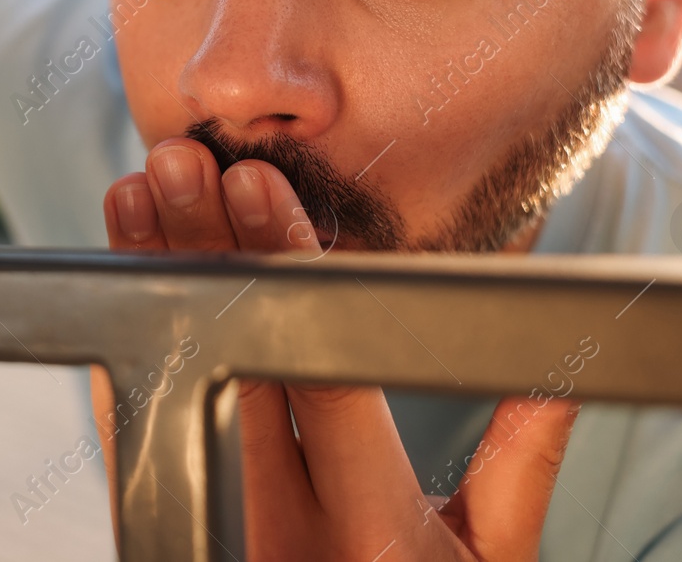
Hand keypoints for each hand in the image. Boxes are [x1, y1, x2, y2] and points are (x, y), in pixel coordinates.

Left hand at [95, 137, 579, 560]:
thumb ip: (520, 470)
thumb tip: (560, 365)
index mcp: (377, 534)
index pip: (327, 374)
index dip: (288, 271)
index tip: (261, 185)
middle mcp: (286, 540)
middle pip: (234, 365)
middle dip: (203, 254)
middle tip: (177, 159)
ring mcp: (223, 545)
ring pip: (177, 389)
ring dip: (155, 288)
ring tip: (133, 197)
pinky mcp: (179, 543)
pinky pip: (141, 446)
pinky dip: (130, 359)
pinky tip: (121, 285)